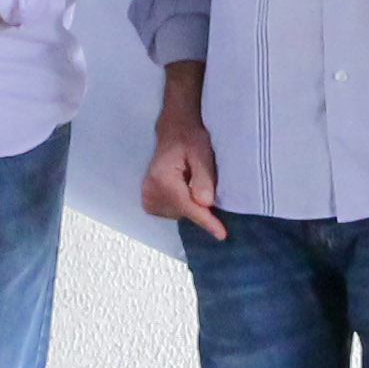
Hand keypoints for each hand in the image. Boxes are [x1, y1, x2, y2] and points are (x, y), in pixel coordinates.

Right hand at [142, 115, 225, 239]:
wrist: (173, 132)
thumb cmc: (189, 139)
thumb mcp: (202, 152)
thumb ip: (204, 177)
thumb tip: (205, 203)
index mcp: (162, 179)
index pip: (188, 206)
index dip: (207, 221)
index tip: (221, 234)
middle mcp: (150, 190)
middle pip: (184, 212)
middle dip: (198, 206)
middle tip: (203, 182)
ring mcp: (146, 197)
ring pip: (179, 214)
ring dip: (190, 204)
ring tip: (191, 182)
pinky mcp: (147, 202)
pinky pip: (171, 213)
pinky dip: (181, 205)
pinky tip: (183, 190)